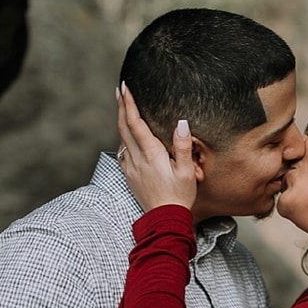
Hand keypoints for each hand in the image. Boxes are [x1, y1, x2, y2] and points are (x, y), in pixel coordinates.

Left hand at [118, 83, 198, 212]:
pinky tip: (125, 136)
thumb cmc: (179, 197)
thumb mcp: (187, 172)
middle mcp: (137, 159)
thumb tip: (181, 123)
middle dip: (121, 106)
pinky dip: (123, 137)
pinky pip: (123, 151)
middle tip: (119, 89)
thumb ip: (183, 146)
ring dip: (121, 120)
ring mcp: (131, 168)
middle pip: (124, 127)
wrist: (164, 220)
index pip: (135, 123)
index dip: (129, 104)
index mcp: (151, 154)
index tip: (125, 88)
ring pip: (121, 138)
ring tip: (122, 106)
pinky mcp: (130, 176)